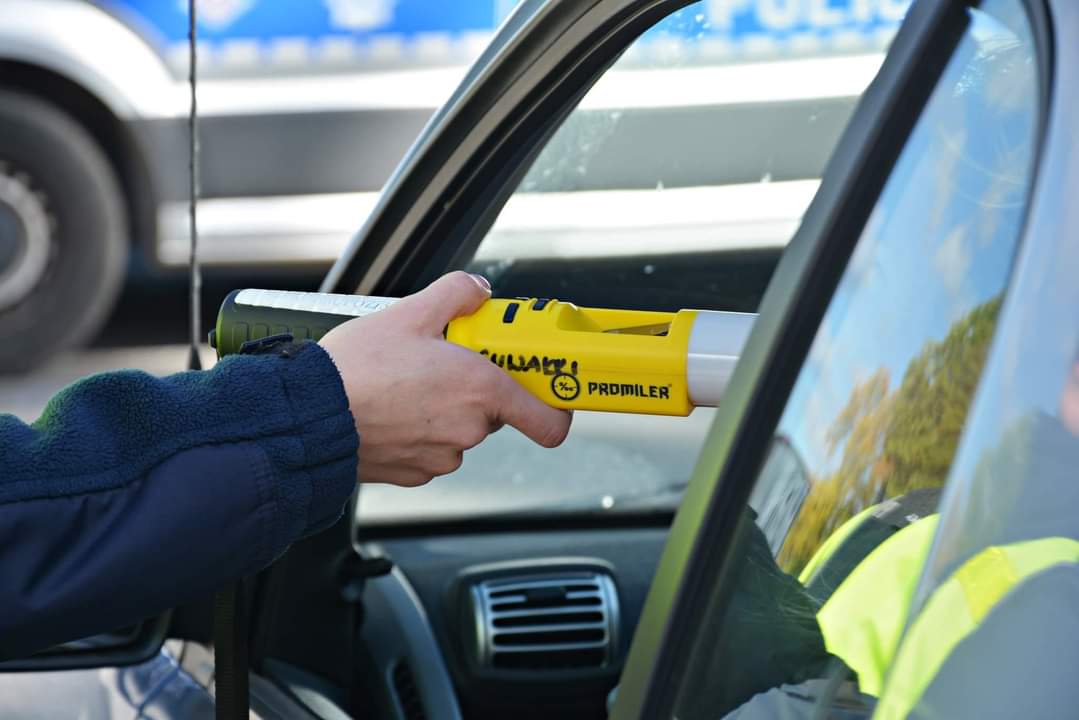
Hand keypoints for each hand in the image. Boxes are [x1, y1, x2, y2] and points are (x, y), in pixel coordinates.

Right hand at [319, 271, 572, 485]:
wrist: (308, 415)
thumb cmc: (356, 370)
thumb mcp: (410, 312)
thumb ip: (456, 294)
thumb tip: (477, 292)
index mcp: (480, 390)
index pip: (548, 421)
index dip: (553, 407)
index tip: (546, 391)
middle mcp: (468, 429)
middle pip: (492, 412)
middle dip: (473, 389)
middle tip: (442, 365)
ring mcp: (441, 456)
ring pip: (458, 430)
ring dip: (441, 411)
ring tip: (404, 386)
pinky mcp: (413, 473)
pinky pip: (429, 449)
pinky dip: (416, 432)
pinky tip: (390, 410)